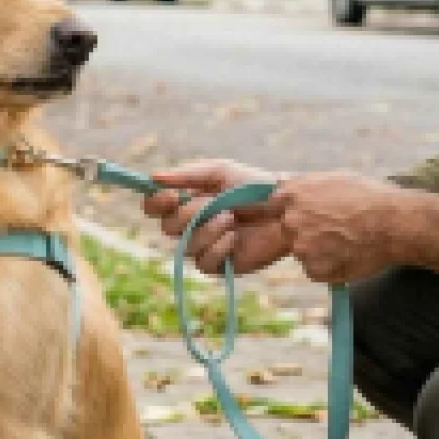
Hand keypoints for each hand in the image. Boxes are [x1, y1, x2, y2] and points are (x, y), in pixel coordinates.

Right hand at [143, 159, 290, 274]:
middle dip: (189, 213)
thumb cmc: (253, 187)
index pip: (154, 206)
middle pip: (167, 227)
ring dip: (208, 229)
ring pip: (185, 246)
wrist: (286, 210)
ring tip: (231, 218)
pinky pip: (203, 262)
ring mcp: (203, 246)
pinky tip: (235, 237)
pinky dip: (218, 248)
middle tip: (212, 203)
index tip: (170, 195)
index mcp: (186, 200)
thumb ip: (186, 175)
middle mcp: (190, 225)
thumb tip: (152, 178)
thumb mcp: (219, 172)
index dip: (156, 202)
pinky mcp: (219, 265)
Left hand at [272, 171, 403, 283]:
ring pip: (302, 252)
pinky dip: (328, 267)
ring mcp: (301, 246)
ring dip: (317, 251)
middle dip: (303, 231)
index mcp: (291, 194)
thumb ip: (303, 184)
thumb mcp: (333, 178)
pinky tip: (348, 256)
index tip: (297, 216)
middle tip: (332, 230)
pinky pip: (315, 270)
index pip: (270, 206)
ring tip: (346, 242)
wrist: (394, 223)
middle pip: (286, 230)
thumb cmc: (369, 196)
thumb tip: (282, 183)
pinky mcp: (314, 269)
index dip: (283, 212)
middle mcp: (291, 220)